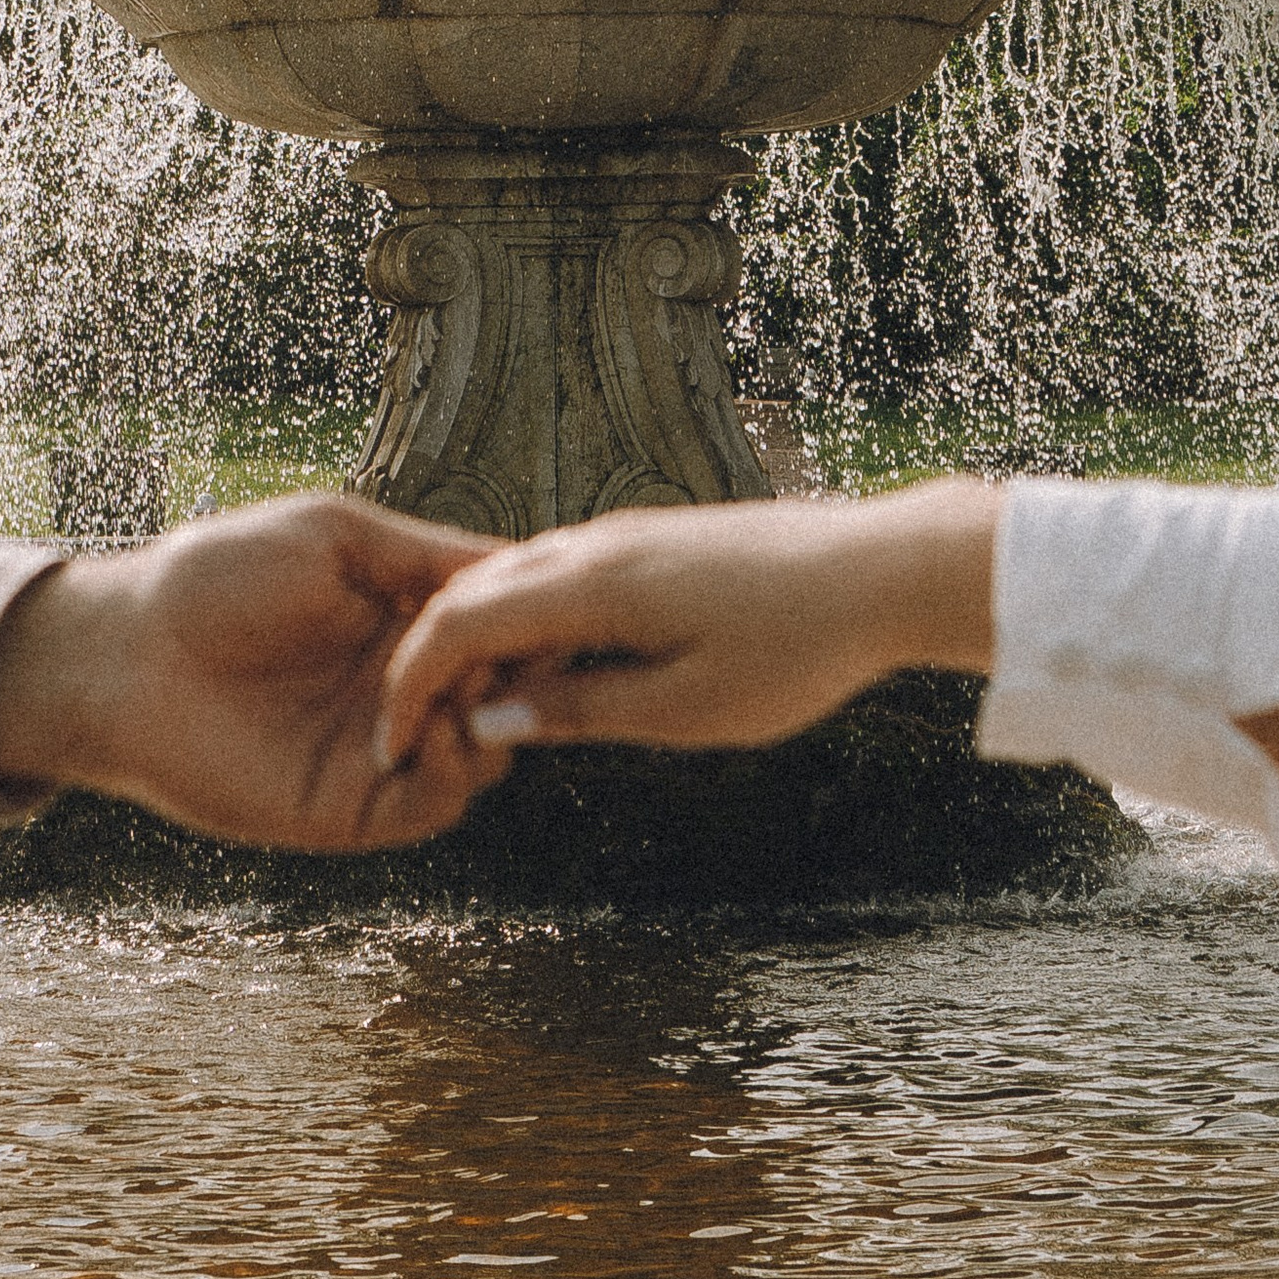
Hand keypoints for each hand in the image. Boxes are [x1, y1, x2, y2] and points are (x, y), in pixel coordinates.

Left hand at [0, 494, 512, 849]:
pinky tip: (439, 728)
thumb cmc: (214, 577)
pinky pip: (434, 804)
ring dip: (495, 719)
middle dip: (524, 670)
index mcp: (401, 617)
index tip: (548, 595)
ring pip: (484, 753)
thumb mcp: (333, 537)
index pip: (499, 624)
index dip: (530, 613)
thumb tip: (520, 561)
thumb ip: (424, 555)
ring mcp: (380, 750)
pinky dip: (457, 770)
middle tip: (510, 649)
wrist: (127, 655)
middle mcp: (401, 686)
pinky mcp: (352, 809)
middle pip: (506, 691)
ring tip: (468, 688)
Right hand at [371, 483, 1002, 774]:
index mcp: (591, 585)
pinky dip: (532, 621)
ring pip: (519, 579)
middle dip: (432, 660)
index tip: (394, 744)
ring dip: (482, 640)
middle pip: (473, 591)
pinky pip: (563, 574)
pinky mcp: (656, 539)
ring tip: (477, 714)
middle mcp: (595, 545)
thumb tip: (489, 720)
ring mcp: (626, 534)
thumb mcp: (684, 709)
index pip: (458, 622)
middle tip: (418, 735)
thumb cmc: (793, 649)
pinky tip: (551, 672)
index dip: (413, 683)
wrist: (884, 569)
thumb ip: (580, 712)